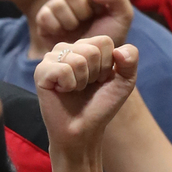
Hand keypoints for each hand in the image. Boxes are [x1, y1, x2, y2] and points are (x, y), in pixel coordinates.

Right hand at [34, 0, 132, 47]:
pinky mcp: (43, 19)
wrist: (91, 62)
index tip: (100, 10)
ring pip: (58, 4)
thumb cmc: (108, 38)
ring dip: (71, 21)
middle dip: (83, 11)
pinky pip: (45, 16)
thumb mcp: (122, 16)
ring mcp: (56, 5)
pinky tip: (64, 34)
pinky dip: (57, 28)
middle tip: (87, 22)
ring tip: (77, 30)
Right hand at [34, 34, 139, 155]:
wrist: (83, 130)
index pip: (104, 41)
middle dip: (95, 73)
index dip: (107, 64)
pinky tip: (63, 91)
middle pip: (92, 50)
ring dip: (82, 81)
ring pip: (78, 60)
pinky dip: (69, 85)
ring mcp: (51, 59)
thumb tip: (119, 50)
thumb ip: (130, 59)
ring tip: (75, 89)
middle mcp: (66, 49)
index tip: (100, 79)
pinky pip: (63, 70)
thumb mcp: (125, 81)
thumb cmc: (101, 105)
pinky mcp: (40, 72)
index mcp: (84, 46)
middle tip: (86, 87)